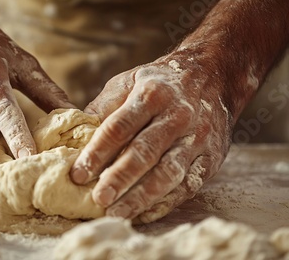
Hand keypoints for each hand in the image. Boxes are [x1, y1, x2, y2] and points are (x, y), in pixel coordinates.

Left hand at [70, 54, 232, 221]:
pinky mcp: (211, 157)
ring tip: (118, 212)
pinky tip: (144, 213)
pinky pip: (188, 184)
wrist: (212, 76)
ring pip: (168, 173)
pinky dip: (166, 202)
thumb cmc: (160, 83)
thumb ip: (104, 108)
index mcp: (152, 94)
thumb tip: (76, 136)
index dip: (97, 152)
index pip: (119, 127)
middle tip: (98, 199)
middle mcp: (177, 116)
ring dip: (141, 196)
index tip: (78, 174)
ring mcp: (197, 138)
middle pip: (145, 152)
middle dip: (119, 178)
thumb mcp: (128, 81)